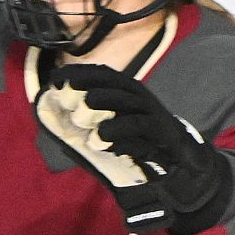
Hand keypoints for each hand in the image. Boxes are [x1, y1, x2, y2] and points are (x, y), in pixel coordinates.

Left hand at [35, 64, 232, 234]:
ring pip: (128, 104)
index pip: (104, 74)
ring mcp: (153, 115)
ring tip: (86, 125)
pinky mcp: (162, 133)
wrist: (180, 161)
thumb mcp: (114, 126)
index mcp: (129, 92)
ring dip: (105, 109)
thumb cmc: (140, 142)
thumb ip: (89, 120)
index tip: (56, 79)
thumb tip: (54, 117)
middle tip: (69, 96)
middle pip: (117, 84)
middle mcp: (141, 99)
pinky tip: (103, 144)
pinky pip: (140, 128)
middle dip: (91, 87)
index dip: (80, 72)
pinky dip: (119, 135)